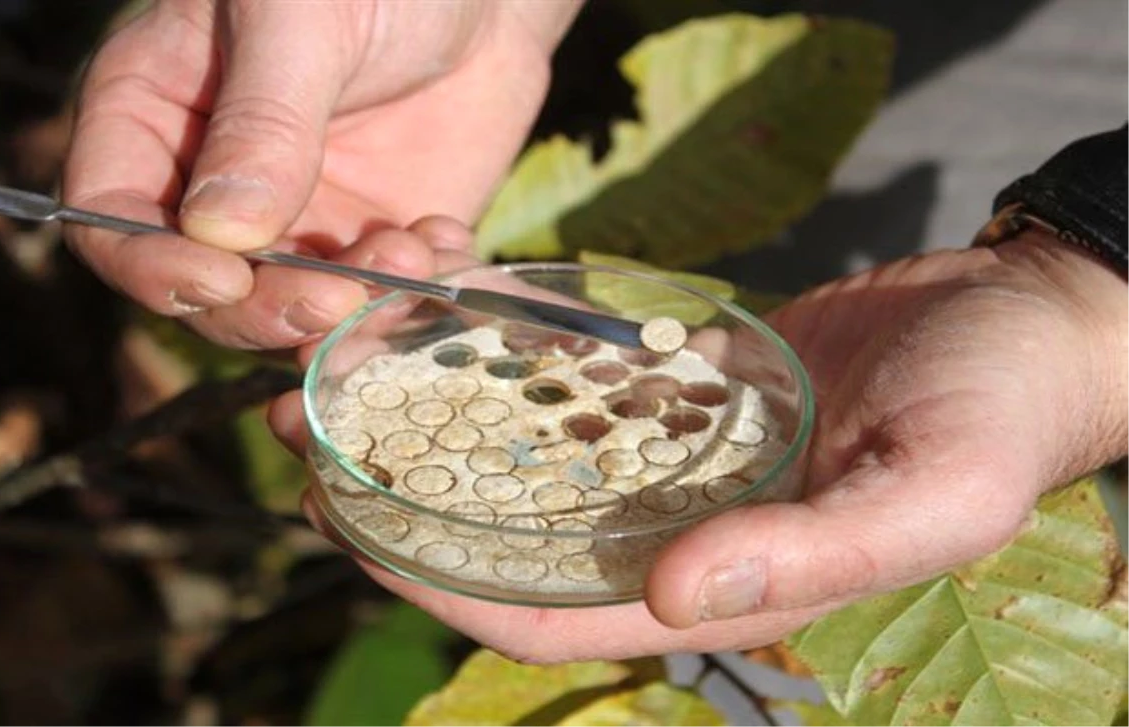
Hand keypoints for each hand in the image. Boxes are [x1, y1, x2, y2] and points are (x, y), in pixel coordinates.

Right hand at [62, 0, 579, 348]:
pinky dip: (409, 301)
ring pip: (292, 313)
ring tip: (412, 249)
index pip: (110, 217)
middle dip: (269, 308)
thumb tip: (222, 232)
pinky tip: (444, 242)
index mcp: (155, 113)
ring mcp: (294, 224)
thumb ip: (263, 120)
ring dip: (351, 308)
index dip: (153, 266)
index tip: (222, 280)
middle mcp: (214, 186)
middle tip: (339, 298)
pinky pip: (375, 305)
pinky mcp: (366, 245)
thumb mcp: (301, 21)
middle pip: (206, 290)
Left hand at [272, 230, 1128, 662]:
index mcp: (724, 578)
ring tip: (357, 376)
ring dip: (447, 425)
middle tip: (316, 443)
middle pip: (517, 535)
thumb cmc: (1000, 418)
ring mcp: (677, 455)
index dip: (445, 585)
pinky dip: (516, 365)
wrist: (1025, 321)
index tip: (352, 530)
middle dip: (412, 502)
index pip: (551, 613)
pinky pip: (580, 386)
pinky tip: (455, 327)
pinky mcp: (685, 388)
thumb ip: (810, 556)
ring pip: (535, 458)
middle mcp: (681, 525)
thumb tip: (676, 594)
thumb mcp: (930, 496)